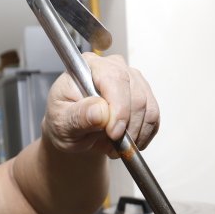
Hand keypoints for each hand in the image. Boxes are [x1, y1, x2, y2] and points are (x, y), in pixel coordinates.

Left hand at [42, 53, 159, 157]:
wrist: (72, 130)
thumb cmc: (63, 122)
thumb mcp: (61, 123)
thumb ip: (78, 116)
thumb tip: (100, 112)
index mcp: (88, 66)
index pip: (113, 78)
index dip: (119, 108)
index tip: (114, 133)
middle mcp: (113, 67)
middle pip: (135, 94)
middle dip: (128, 127)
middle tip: (111, 147)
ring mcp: (132, 79)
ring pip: (148, 107)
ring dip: (135, 134)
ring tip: (114, 147)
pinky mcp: (144, 96)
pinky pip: (154, 118)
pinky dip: (143, 136)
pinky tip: (127, 144)